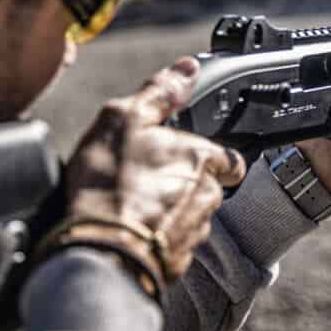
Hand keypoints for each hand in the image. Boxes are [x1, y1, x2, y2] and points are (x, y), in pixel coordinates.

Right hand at [58, 57, 245, 285]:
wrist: (99, 249)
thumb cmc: (111, 183)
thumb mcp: (126, 119)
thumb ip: (160, 92)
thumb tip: (188, 68)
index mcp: (201, 160)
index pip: (232, 159)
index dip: (216, 158)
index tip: (196, 158)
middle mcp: (207, 197)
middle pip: (209, 188)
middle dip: (186, 185)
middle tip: (150, 181)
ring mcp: (194, 232)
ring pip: (192, 217)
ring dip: (171, 213)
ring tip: (135, 206)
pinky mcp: (177, 262)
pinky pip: (173, 246)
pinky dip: (157, 238)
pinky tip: (131, 231)